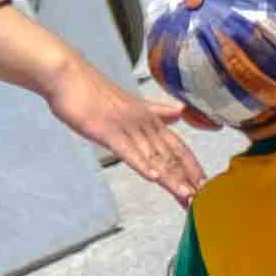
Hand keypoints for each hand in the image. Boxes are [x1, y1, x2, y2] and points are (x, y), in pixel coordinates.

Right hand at [46, 58, 209, 202]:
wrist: (71, 78)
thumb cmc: (96, 94)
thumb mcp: (131, 105)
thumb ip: (157, 111)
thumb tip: (179, 112)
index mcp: (151, 119)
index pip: (178, 146)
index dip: (191, 166)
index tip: (204, 184)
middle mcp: (145, 123)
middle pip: (171, 155)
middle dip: (187, 177)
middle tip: (203, 197)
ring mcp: (128, 127)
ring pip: (154, 156)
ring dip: (171, 178)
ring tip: (187, 195)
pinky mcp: (108, 132)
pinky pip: (128, 151)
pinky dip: (142, 164)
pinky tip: (154, 177)